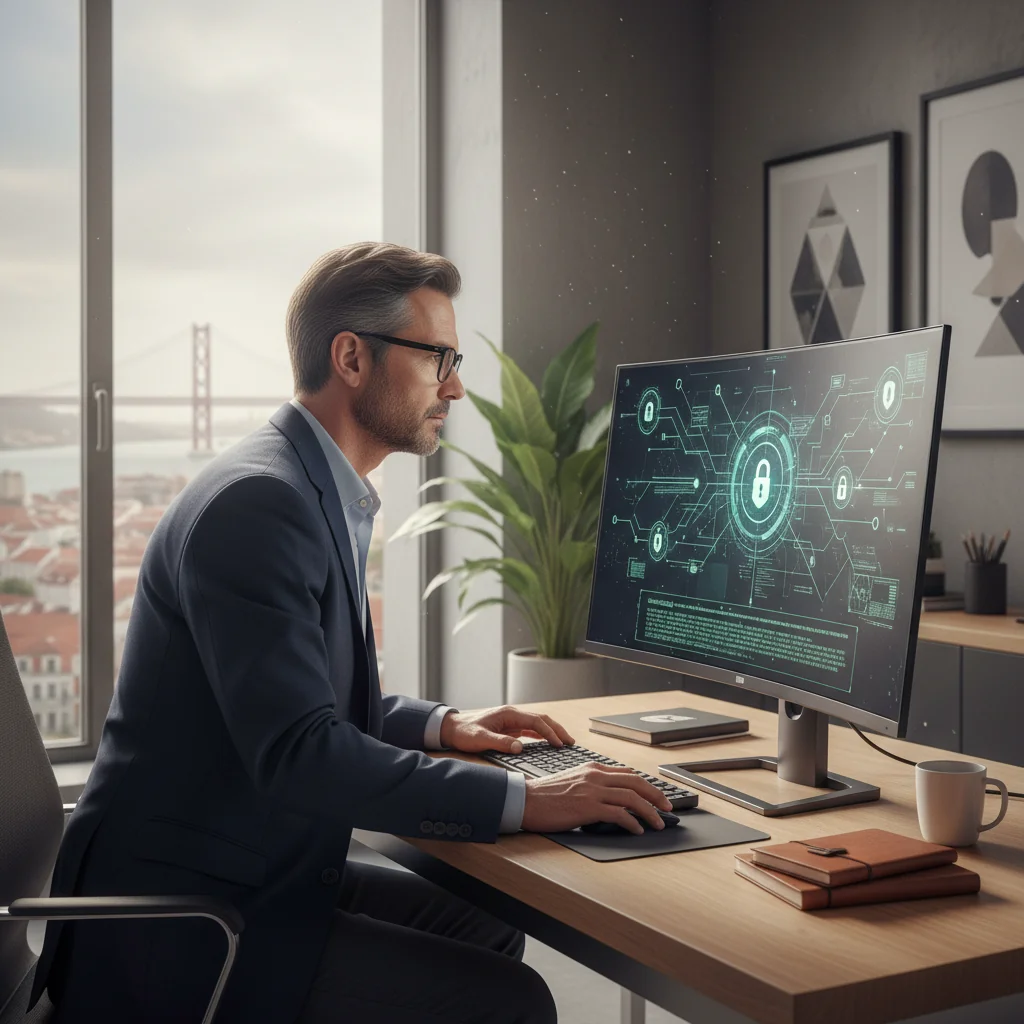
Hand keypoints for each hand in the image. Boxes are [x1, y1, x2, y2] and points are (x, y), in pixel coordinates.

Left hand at [439, 705, 574, 753]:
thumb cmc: (464, 732)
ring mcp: (511, 721)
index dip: (550, 732)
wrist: (451, 728)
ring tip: (564, 742)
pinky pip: (530, 730)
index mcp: (509, 714)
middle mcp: (512, 715)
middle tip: (571, 742)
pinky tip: (548, 743)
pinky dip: (541, 735)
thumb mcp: (480, 739)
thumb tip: (519, 748)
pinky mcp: (508, 728)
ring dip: (551, 732)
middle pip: (541, 719)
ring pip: (537, 724)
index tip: (560, 744)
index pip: (536, 722)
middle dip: (557, 729)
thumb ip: (500, 743)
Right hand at [521, 763, 672, 834]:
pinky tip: (638, 830)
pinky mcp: (588, 807)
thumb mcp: (573, 780)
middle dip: (656, 795)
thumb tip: (613, 795)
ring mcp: (592, 791)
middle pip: (636, 782)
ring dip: (650, 812)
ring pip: (632, 798)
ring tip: (659, 823)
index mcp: (592, 768)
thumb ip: (593, 783)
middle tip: (668, 808)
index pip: (628, 773)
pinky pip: (619, 814)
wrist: (526, 800)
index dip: (647, 784)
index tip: (657, 795)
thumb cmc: (546, 795)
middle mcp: (595, 776)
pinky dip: (633, 823)